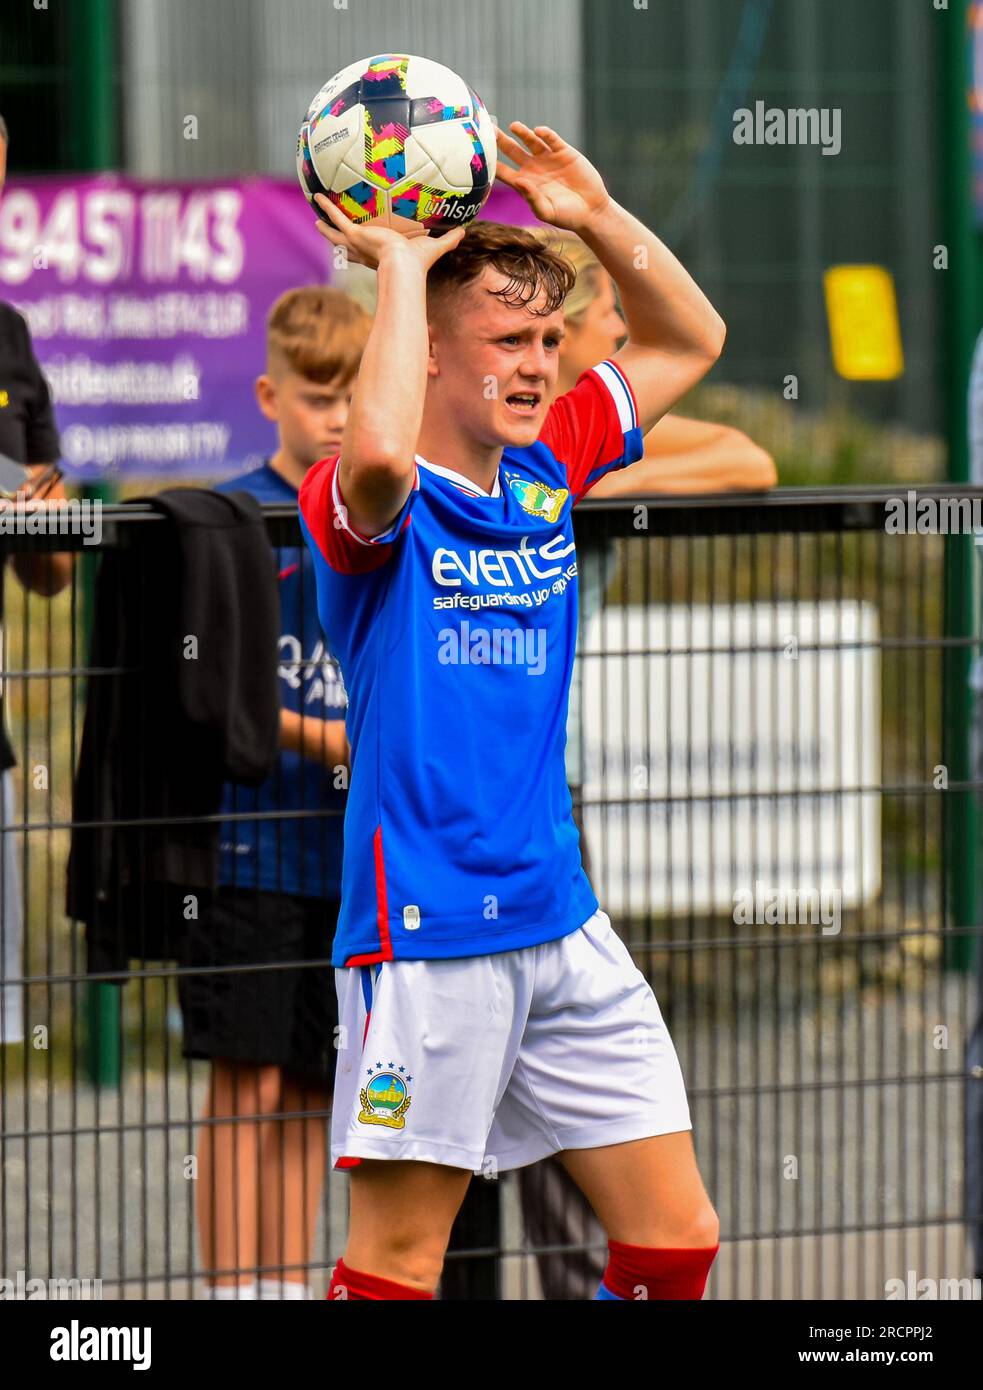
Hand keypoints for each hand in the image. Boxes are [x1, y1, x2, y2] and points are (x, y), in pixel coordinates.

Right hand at [313, 193, 465, 270]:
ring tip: (315, 219)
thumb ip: (449, 239)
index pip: (366, 255)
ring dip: (325, 227)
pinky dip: (326, 207)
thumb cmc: (418, 262)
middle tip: (329, 232)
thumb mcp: (435, 246)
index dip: (361, 251)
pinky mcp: (354, 234)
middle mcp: (366, 252)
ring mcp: (358, 243)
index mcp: (380, 257)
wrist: (404, 266)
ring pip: (335, 235)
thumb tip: (465, 231)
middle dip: (337, 240)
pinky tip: (317, 196)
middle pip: (346, 247)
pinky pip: (336, 218)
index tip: (358, 243)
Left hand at [493, 122, 610, 230]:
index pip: (503, 171)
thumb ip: (531, 197)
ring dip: (522, 132)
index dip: (491, 162)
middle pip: (511, 150)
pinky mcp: (564, 151)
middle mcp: (533, 168)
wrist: (591, 210)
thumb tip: (519, 180)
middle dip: (500, 140)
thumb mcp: (547, 211)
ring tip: (513, 126)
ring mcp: (548, 158)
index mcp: (525, 184)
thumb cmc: (566, 217)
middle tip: (488, 128)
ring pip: (530, 141)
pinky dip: (545, 134)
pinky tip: (538, 131)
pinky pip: (551, 139)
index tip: (478, 153)